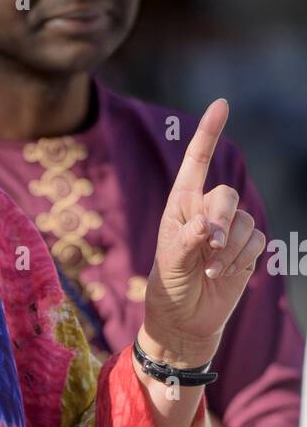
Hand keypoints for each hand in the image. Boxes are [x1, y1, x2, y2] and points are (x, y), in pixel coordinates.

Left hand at [141, 100, 265, 366]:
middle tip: (208, 247)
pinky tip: (223, 274)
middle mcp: (206, 211)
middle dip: (220, 221)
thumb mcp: (170, 265)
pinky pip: (256, 240)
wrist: (186, 322)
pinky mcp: (246, 248)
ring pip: (244, 221)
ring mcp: (229, 229)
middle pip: (226, 195)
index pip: (196, 163)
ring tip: (209, 271)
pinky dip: (241, 258)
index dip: (209, 134)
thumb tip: (208, 226)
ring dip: (228, 249)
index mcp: (181, 206)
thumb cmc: (169, 290)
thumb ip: (188, 242)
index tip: (222, 104)